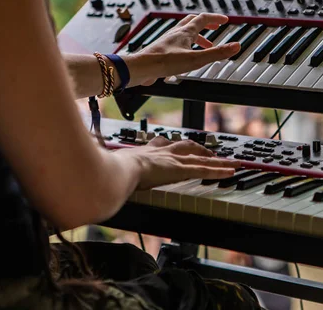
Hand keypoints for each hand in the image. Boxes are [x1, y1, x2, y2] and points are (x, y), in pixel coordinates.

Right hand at [117, 136, 241, 190]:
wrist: (114, 170)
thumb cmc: (107, 171)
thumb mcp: (106, 169)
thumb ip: (105, 170)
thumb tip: (89, 177)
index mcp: (144, 152)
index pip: (162, 145)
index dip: (172, 146)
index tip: (176, 146)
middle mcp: (161, 153)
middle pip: (186, 147)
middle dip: (200, 150)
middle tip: (211, 154)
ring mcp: (172, 161)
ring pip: (201, 159)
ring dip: (218, 162)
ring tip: (232, 164)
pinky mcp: (180, 170)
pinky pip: (204, 171)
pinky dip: (219, 171)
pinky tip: (231, 172)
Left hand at [137, 13, 239, 84]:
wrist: (142, 68)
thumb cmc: (164, 62)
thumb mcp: (196, 59)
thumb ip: (217, 53)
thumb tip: (236, 46)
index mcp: (185, 32)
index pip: (203, 18)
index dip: (216, 19)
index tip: (225, 20)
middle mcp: (176, 33)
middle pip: (193, 22)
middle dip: (206, 24)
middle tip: (214, 28)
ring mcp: (168, 41)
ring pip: (185, 33)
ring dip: (197, 36)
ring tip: (205, 47)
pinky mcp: (162, 51)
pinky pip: (177, 43)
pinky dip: (187, 46)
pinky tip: (187, 57)